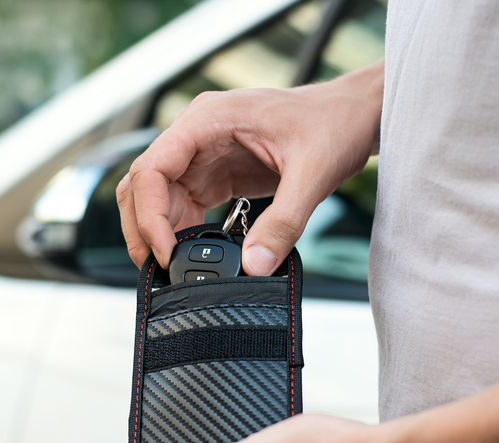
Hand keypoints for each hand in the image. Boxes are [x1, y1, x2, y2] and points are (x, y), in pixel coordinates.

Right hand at [117, 61, 383, 273]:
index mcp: (208, 120)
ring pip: (158, 198)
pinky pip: (184, 207)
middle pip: (143, 185)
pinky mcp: (216, 175)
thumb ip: (282, 223)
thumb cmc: (334, 123)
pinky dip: (182, 234)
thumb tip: (255, 266)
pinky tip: (194, 257)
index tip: (167, 252)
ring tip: (173, 270)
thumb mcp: (312, 174)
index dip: (149, 214)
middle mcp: (196, 135)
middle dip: (144, 229)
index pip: (151, 168)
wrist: (354, 115)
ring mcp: (203, 156)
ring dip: (159, 234)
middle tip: (158, 270)